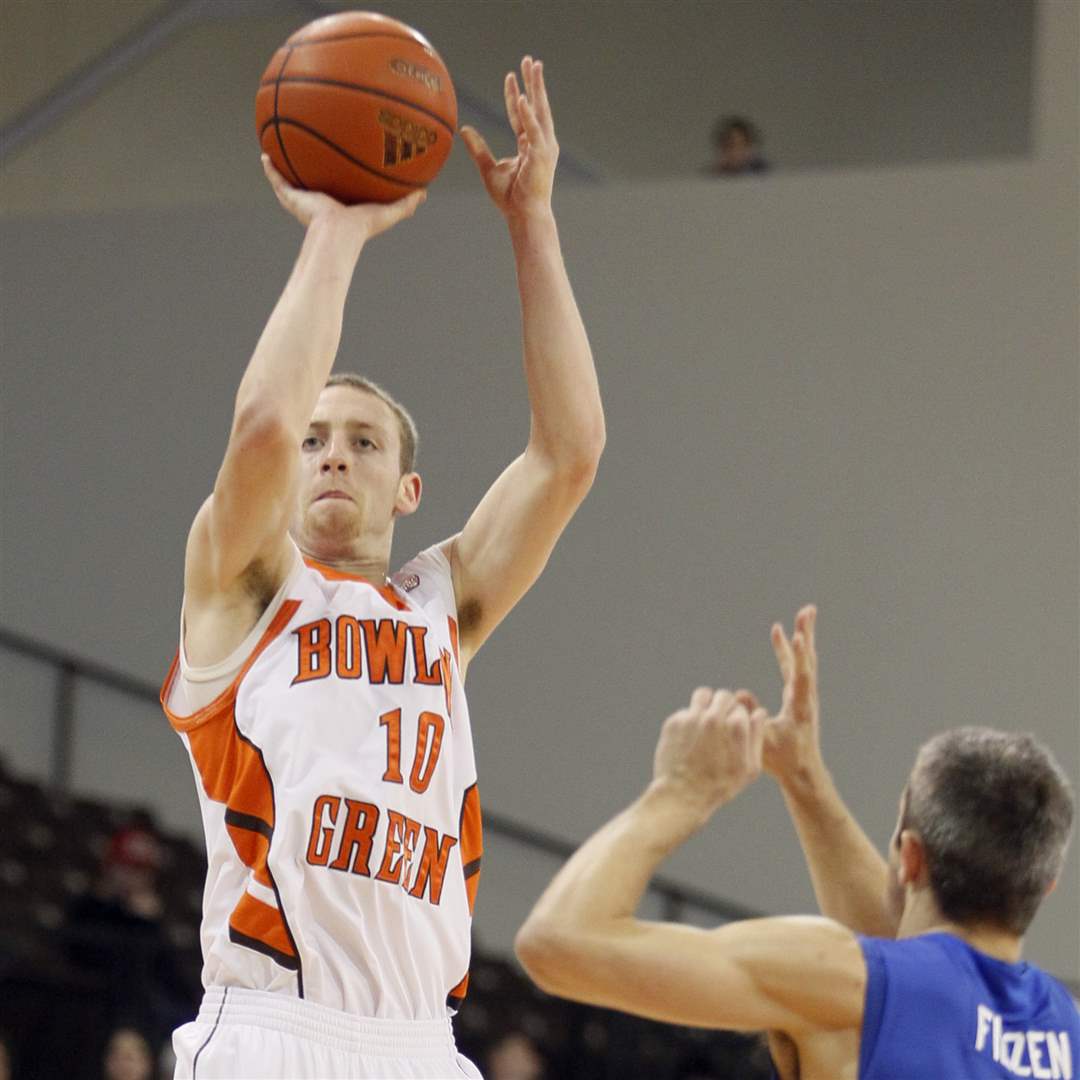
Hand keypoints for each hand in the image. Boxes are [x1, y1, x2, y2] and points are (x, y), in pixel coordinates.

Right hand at [261, 154, 424, 239]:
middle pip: (314, 180)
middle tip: (310, 148)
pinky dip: (269, 168)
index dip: (339, 176)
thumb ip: (406, 204)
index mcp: (340, 203)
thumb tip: (424, 192)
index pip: (339, 186)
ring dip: (285, 164)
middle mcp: (320, 201)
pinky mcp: (292, 197)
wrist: (338, 234)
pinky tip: (264, 153)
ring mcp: (304, 199)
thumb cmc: (362, 227)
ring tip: (278, 145)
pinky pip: (277, 180)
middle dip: (311, 167)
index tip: (339, 161)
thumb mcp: (388, 212)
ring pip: (291, 179)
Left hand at [459, 56, 558, 219]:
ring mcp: (544, 148)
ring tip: (533, 67)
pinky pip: (534, 131)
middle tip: (530, 59)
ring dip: (536, 88)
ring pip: (540, 111)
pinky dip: (528, 115)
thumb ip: (478, 148)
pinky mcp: (542, 156)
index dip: (515, 96)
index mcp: (529, 145)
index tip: (510, 76)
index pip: (522, 115)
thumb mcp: (488, 168)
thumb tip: (464, 129)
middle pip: (536, 106)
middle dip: (534, 82)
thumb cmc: (510, 199)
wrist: (523, 217)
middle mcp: (540, 143)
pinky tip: (523, 98)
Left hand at [651, 688, 765, 821]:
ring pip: (703, 694)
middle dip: (725, 706)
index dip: (740, 718)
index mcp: (736, 727)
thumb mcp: (750, 768)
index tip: (735, 730)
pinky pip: (686, 711)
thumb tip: (759, 713)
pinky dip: (689, 720)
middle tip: (722, 722)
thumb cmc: (721, 785)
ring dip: (707, 704)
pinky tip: (690, 738)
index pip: (742, 707)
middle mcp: (714, 717)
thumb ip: (756, 736)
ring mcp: (692, 718)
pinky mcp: (674, 722)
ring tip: (706, 720)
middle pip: (724, 696)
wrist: (683, 795)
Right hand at [756, 605, 824, 788]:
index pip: (800, 677)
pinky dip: (790, 649)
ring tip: (803, 613)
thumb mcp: (761, 742)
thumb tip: (738, 694)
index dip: (797, 656)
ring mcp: (804, 695)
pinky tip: (784, 636)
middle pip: (807, 660)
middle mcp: (806, 696)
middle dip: (805, 634)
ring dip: (802, 636)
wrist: (802, 772)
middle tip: (808, 610)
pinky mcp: (798, 695)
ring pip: (803, 660)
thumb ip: (750, 718)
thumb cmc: (782, 761)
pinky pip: (794, 666)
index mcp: (800, 707)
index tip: (797, 635)